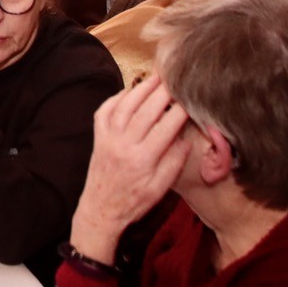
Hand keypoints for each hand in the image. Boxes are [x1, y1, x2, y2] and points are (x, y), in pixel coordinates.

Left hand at [68, 75, 191, 265]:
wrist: (101, 209)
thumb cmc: (134, 202)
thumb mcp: (161, 189)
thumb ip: (174, 163)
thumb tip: (185, 139)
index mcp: (143, 159)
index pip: (165, 128)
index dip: (179, 111)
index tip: (190, 99)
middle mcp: (124, 144)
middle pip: (145, 111)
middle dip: (161, 93)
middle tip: (174, 80)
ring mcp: (107, 138)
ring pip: (124, 106)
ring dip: (140, 89)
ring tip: (155, 78)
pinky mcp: (97, 137)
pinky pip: (104, 111)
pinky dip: (116, 98)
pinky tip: (128, 91)